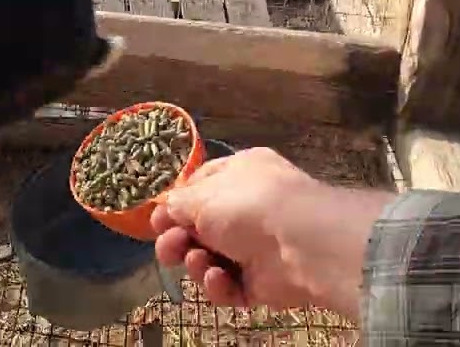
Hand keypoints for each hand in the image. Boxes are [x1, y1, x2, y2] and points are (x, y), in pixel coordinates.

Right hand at [150, 147, 394, 317]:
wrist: (303, 244)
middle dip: (178, 240)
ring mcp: (256, 246)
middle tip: (169, 249)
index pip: (200, 187)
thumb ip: (177, 203)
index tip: (156, 221)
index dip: (176, 205)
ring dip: (197, 263)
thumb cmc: (249, 205)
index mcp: (240, 174)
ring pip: (210, 259)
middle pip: (200, 228)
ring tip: (198, 261)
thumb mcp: (202, 196)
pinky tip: (219, 278)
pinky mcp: (262, 281)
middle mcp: (249, 208)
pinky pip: (229, 285)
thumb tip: (164, 208)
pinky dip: (219, 285)